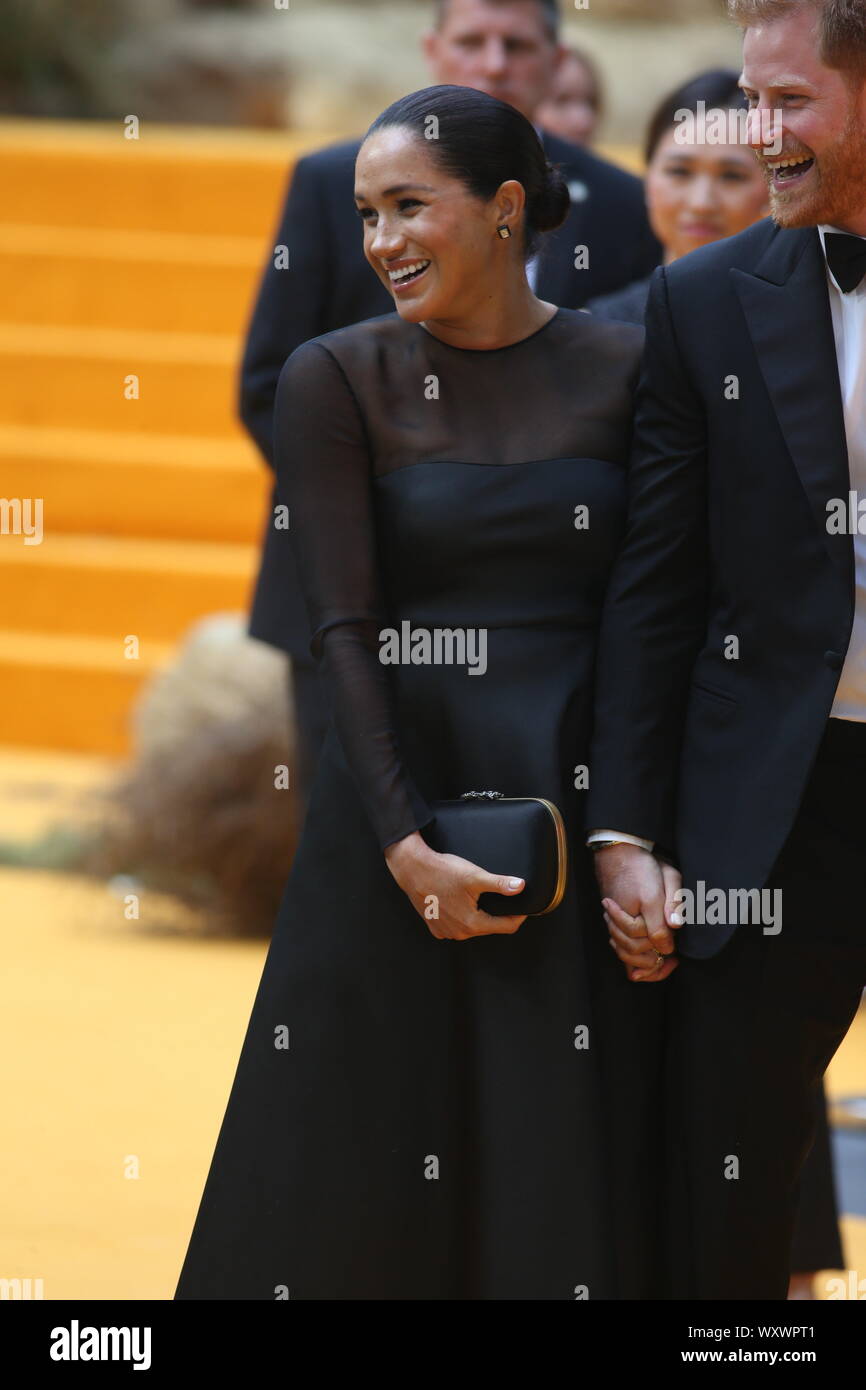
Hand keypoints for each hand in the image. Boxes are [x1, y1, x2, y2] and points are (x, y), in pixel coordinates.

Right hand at [385, 831, 527, 940]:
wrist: (412, 869)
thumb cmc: (442, 872)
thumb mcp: (474, 876)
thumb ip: (499, 884)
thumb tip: (520, 887)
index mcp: (471, 924)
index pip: (507, 927)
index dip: (519, 916)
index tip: (523, 906)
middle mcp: (458, 933)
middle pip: (489, 927)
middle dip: (497, 914)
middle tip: (498, 895)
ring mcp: (446, 931)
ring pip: (472, 927)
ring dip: (479, 915)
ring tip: (477, 896)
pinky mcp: (435, 927)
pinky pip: (456, 925)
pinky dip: (462, 916)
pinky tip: (458, 901)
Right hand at [593, 843, 681, 982]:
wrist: (619, 854)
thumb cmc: (645, 866)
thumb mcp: (668, 876)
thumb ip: (672, 902)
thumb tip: (675, 925)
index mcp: (641, 906)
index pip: (654, 937)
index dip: (667, 945)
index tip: (675, 950)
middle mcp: (623, 917)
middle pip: (636, 948)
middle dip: (654, 955)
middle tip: (670, 956)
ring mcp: (614, 921)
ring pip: (624, 952)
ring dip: (641, 961)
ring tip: (658, 961)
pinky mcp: (611, 924)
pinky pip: (617, 948)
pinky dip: (628, 958)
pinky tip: (643, 960)